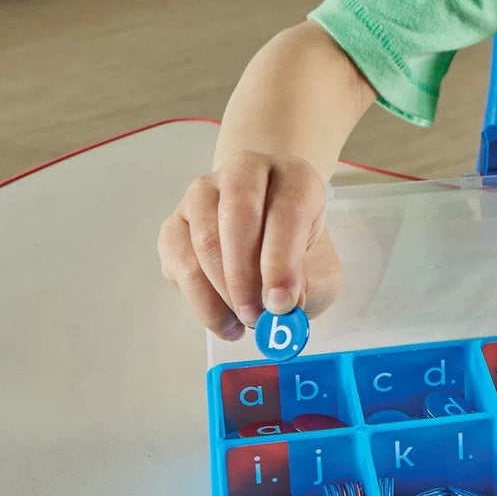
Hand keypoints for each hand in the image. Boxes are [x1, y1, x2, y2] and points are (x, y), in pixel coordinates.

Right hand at [158, 152, 341, 338]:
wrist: (269, 231)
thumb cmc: (299, 250)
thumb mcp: (321, 268)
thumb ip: (310, 285)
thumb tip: (282, 307)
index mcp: (293, 177)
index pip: (287, 210)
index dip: (282, 261)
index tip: (282, 304)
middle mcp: (244, 173)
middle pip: (238, 214)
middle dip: (246, 275)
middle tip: (257, 317)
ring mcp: (203, 194)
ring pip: (204, 239)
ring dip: (222, 290)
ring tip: (244, 322)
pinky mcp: (175, 222)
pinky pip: (178, 258)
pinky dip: (200, 298)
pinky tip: (224, 321)